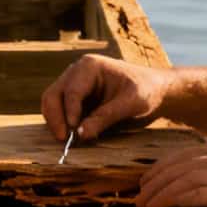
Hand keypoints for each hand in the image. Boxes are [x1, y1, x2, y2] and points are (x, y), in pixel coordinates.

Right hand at [41, 53, 169, 143]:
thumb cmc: (146, 91)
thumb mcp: (131, 104)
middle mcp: (76, 72)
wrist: (155, 90)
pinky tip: (71, 136)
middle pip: (54, 94)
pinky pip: (59, 110)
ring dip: (56, 121)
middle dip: (56, 118)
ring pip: (52, 102)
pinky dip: (61, 123)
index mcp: (90, 66)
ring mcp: (73, 84)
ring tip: (67, 140)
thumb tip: (80, 134)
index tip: (72, 132)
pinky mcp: (75, 97)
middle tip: (63, 140)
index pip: (71, 91)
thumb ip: (106, 117)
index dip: (69, 112)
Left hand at [134, 139, 206, 206]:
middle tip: (138, 195)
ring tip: (144, 205)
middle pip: (182, 163)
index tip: (145, 181)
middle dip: (156, 180)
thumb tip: (181, 182)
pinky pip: (195, 193)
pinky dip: (172, 199)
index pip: (187, 153)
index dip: (162, 166)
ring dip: (159, 192)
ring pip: (185, 177)